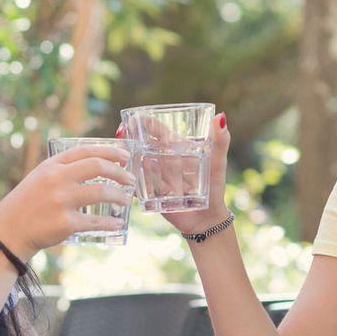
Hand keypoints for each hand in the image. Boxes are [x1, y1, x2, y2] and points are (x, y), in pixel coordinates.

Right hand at [0, 144, 134, 256]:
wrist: (9, 232)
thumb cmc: (27, 205)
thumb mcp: (40, 178)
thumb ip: (63, 170)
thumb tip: (97, 165)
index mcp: (51, 165)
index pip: (86, 151)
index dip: (109, 151)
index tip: (125, 155)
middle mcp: (56, 179)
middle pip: (97, 166)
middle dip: (119, 172)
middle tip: (130, 179)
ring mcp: (61, 201)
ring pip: (101, 192)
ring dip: (119, 195)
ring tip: (125, 200)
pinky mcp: (66, 223)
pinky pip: (95, 221)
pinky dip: (110, 222)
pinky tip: (117, 223)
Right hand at [122, 112, 231, 236]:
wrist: (207, 219)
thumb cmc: (215, 188)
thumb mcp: (217, 163)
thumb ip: (220, 142)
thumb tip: (220, 116)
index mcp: (175, 148)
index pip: (157, 131)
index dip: (144, 123)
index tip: (133, 119)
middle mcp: (162, 160)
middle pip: (141, 145)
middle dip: (129, 138)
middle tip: (120, 134)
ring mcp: (154, 177)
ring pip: (134, 164)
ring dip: (124, 158)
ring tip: (116, 155)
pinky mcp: (149, 193)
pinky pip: (133, 185)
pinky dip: (125, 181)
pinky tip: (118, 177)